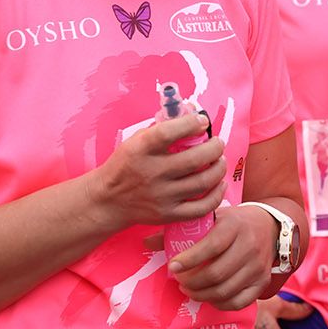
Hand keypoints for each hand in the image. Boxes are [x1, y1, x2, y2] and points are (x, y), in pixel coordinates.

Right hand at [88, 113, 227, 228]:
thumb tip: (192, 114)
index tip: (202, 121)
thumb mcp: (135, 142)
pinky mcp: (168, 215)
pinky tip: (219, 183)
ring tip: (219, 160)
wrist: (107, 201)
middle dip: (214, 148)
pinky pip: (201, 208)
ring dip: (219, 168)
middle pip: (194, 159)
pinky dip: (216, 195)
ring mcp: (161, 196)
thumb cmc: (125, 166)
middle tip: (218, 142)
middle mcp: (151, 174)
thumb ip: (161, 128)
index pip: (168, 133)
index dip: (190, 124)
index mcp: (140, 150)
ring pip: (202, 182)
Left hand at [168, 204, 277, 311]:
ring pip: (225, 291)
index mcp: (234, 225)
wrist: (268, 226)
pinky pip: (238, 302)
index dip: (189, 260)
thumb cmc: (230, 222)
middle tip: (179, 281)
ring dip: (201, 295)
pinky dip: (219, 303)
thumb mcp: (209, 218)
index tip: (172, 267)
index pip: (211, 246)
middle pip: (216, 274)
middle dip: (191, 282)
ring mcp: (258, 266)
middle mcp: (249, 246)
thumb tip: (146, 242)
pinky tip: (208, 296)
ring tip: (189, 289)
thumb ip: (180, 230)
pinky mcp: (262, 281)